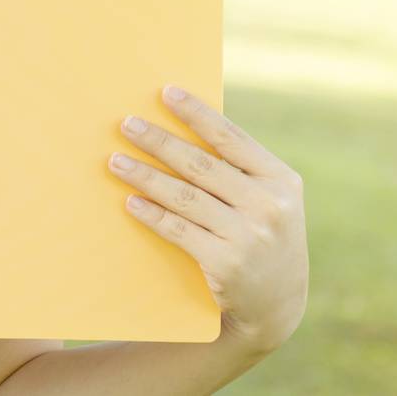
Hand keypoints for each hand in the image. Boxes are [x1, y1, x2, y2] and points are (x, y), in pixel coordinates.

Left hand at [107, 84, 307, 356]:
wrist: (277, 304)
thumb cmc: (261, 234)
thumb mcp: (267, 199)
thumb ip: (237, 168)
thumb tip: (178, 124)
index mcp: (281, 179)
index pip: (231, 138)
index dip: (197, 114)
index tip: (165, 92)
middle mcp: (269, 206)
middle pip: (201, 165)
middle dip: (159, 142)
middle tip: (126, 124)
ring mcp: (249, 237)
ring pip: (185, 197)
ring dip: (145, 176)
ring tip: (115, 160)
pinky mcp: (226, 264)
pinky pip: (179, 230)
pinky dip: (152, 214)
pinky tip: (130, 201)